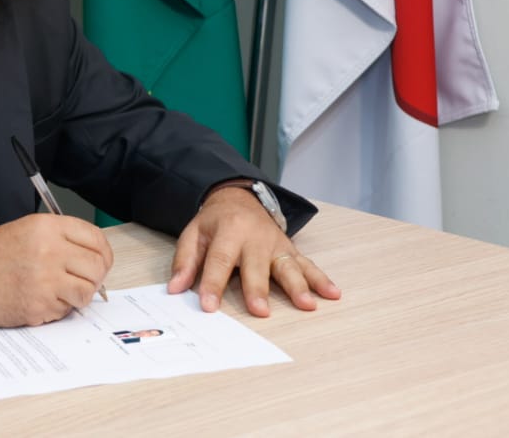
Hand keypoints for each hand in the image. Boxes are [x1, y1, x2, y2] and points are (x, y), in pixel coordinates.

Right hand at [0, 214, 113, 326]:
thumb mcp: (27, 229)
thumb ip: (61, 237)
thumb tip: (93, 254)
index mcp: (47, 228)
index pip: (96, 238)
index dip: (104, 252)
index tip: (102, 260)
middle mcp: (50, 252)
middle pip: (97, 267)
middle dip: (96, 277)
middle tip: (86, 280)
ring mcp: (45, 281)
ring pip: (86, 292)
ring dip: (80, 295)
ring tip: (63, 291)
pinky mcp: (38, 306)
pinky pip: (65, 310)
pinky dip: (58, 308)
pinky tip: (40, 299)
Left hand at [168, 184, 340, 316]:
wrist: (239, 197)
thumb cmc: (215, 222)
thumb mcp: (193, 233)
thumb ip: (185, 261)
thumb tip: (175, 289)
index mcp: (228, 230)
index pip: (219, 260)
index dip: (213, 284)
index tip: (209, 307)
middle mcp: (255, 237)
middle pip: (256, 266)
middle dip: (258, 288)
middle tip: (260, 310)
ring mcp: (276, 244)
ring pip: (287, 265)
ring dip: (298, 286)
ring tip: (307, 304)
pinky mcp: (290, 249)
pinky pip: (307, 264)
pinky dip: (321, 279)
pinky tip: (333, 294)